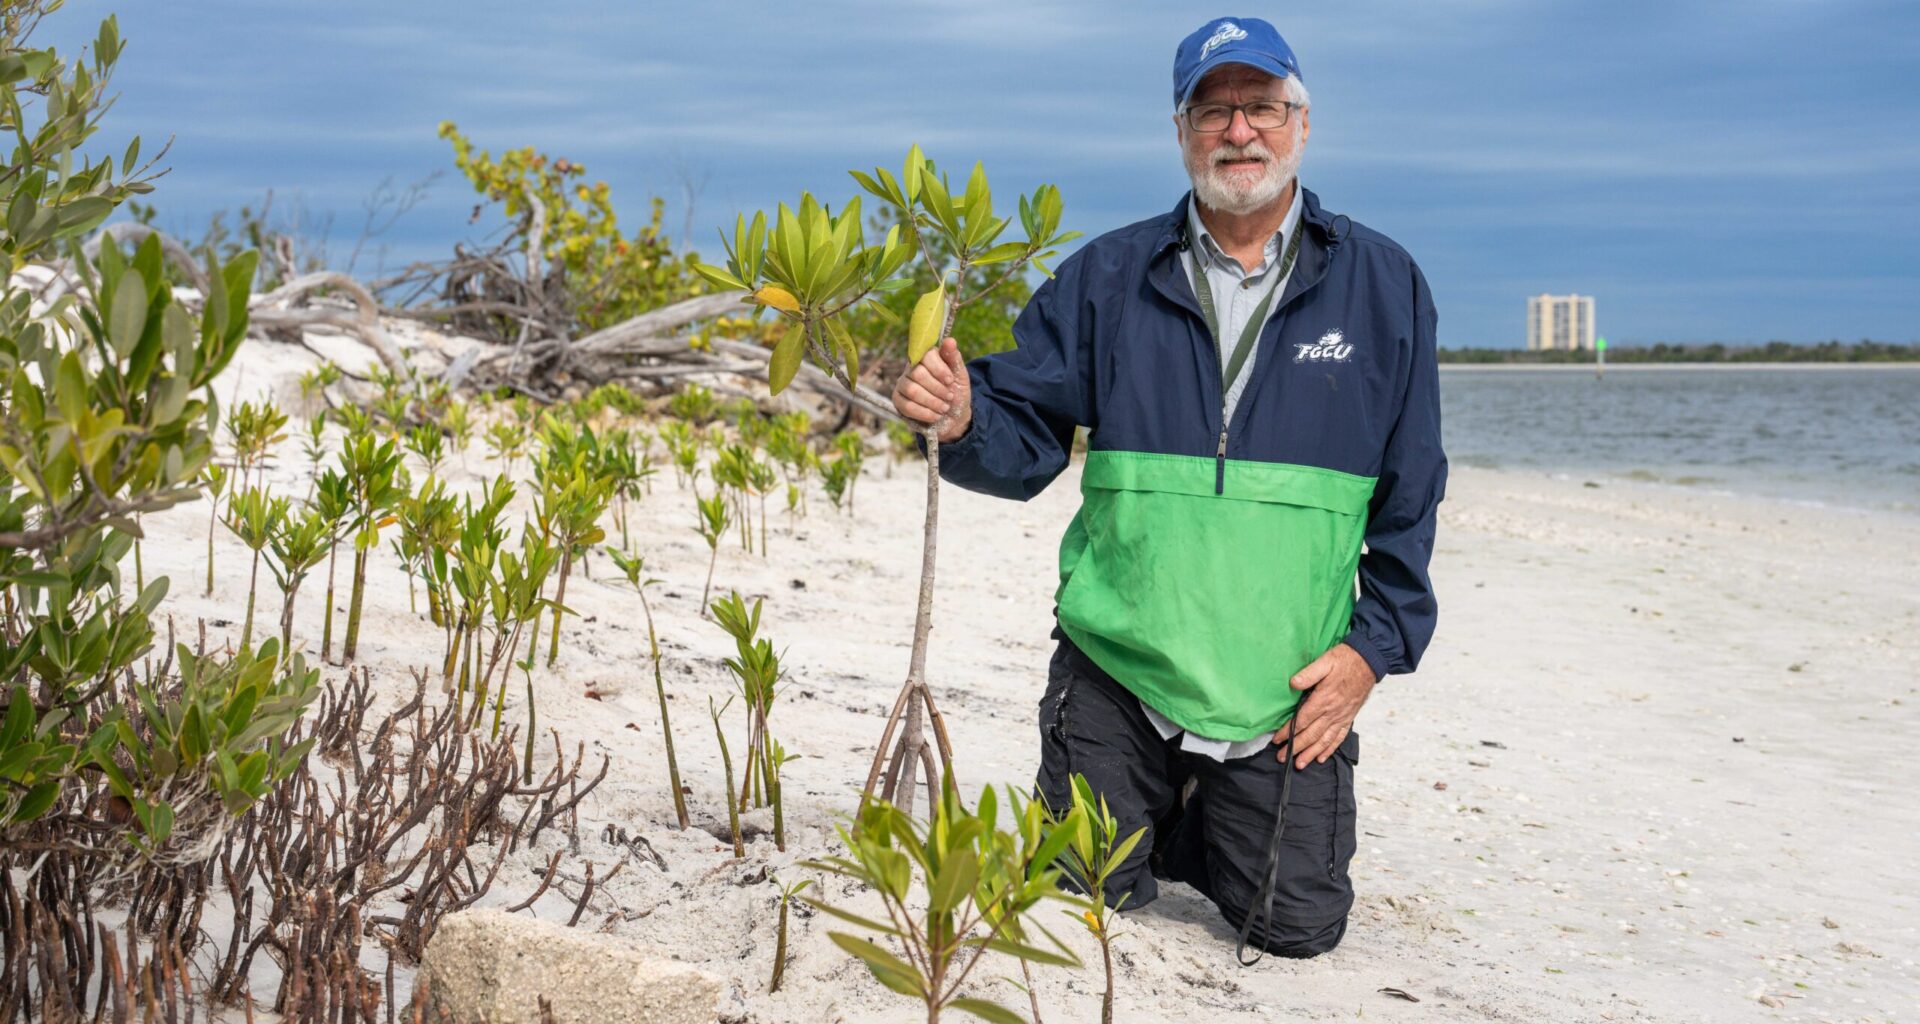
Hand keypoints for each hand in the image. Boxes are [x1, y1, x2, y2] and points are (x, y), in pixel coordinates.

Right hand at [890, 336, 971, 443]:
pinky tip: (935, 416)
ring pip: (912, 390)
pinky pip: (907, 406)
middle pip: (918, 373)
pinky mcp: (898, 401)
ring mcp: (902, 384)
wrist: (955, 417)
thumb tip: (950, 340)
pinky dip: (925, 413)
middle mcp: (911, 368)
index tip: (950, 380)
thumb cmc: (956, 392)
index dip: (938, 368)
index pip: (925, 355)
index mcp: (926, 358)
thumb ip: (954, 358)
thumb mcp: (960, 375)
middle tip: (949, 397)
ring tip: (944, 407)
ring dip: (932, 402)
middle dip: (937, 388)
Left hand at [1272, 643, 1376, 768]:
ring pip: (1324, 740)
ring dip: (1311, 753)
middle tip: (1281, 757)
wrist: (1369, 661)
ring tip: (1300, 764)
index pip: (1302, 720)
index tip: (1277, 740)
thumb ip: (1308, 673)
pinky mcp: (1349, 717)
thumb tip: (1292, 683)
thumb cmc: (1345, 660)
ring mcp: (1342, 716)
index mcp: (1324, 699)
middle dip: (1295, 748)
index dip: (1288, 732)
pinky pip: (1339, 737)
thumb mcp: (1325, 661)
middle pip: (1311, 735)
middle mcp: (1333, 712)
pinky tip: (1322, 757)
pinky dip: (1330, 749)